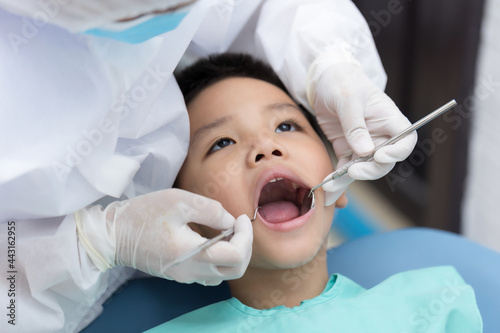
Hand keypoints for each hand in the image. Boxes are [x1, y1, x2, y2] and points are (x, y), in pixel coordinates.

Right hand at [76, 189, 252, 285]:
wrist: (112, 234)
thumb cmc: (143, 214)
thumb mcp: (179, 201)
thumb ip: (210, 210)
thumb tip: (230, 221)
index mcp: (193, 255)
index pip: (236, 255)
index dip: (245, 235)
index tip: (240, 217)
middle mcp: (192, 272)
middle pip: (235, 270)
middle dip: (244, 246)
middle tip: (239, 226)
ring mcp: (184, 276)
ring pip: (224, 274)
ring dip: (234, 254)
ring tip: (228, 232)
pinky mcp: (178, 274)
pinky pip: (209, 273)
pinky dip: (219, 259)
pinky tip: (214, 241)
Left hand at [308, 58, 416, 204]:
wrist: (324, 82)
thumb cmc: (342, 83)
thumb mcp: (347, 99)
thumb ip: (355, 125)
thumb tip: (366, 152)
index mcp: (389, 119)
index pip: (405, 141)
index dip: (397, 152)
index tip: (380, 156)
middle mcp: (380, 135)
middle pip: (384, 161)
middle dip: (370, 170)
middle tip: (353, 171)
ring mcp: (363, 144)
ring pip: (364, 168)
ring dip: (349, 179)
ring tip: (332, 185)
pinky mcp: (347, 149)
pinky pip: (345, 168)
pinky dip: (337, 178)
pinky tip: (327, 185)